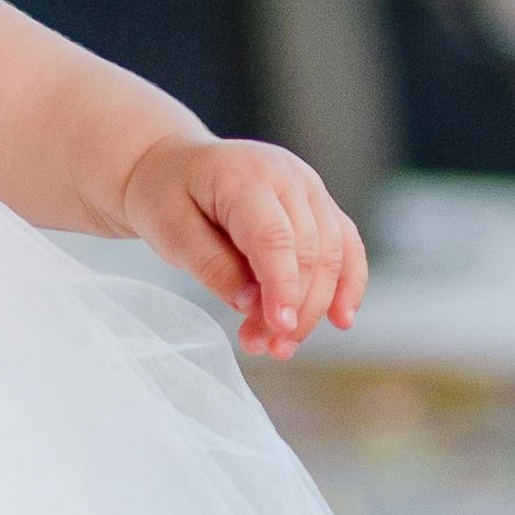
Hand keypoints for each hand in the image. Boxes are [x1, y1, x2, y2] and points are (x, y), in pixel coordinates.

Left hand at [123, 134, 365, 357]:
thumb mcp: (170, 232)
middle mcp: (287, 175)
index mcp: (245, 175)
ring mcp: (309, 186)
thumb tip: (251, 302)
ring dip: (315, 306)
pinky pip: (346, 244)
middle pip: (309, 250)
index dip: (282, 287)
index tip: (280, 329)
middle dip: (295, 307)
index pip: (275, 238)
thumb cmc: (166, 196)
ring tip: (283, 346)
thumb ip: (211, 266)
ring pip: (333, 252)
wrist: (174, 165)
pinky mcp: (319, 203)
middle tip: (268, 349)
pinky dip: (348, 283)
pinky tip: (340, 319)